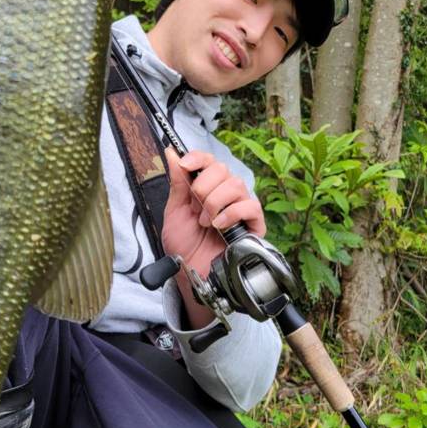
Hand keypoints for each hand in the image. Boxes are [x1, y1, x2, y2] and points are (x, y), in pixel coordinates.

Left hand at [162, 148, 265, 327]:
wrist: (193, 273)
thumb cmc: (184, 246)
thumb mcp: (174, 212)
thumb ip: (177, 183)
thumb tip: (172, 153)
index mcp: (206, 188)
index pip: (208, 161)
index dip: (198, 158)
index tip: (184, 164)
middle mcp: (225, 194)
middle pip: (222, 169)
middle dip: (203, 187)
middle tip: (195, 208)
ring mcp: (241, 207)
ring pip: (236, 185)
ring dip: (215, 203)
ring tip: (205, 222)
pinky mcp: (254, 224)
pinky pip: (250, 206)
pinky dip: (231, 213)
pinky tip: (219, 226)